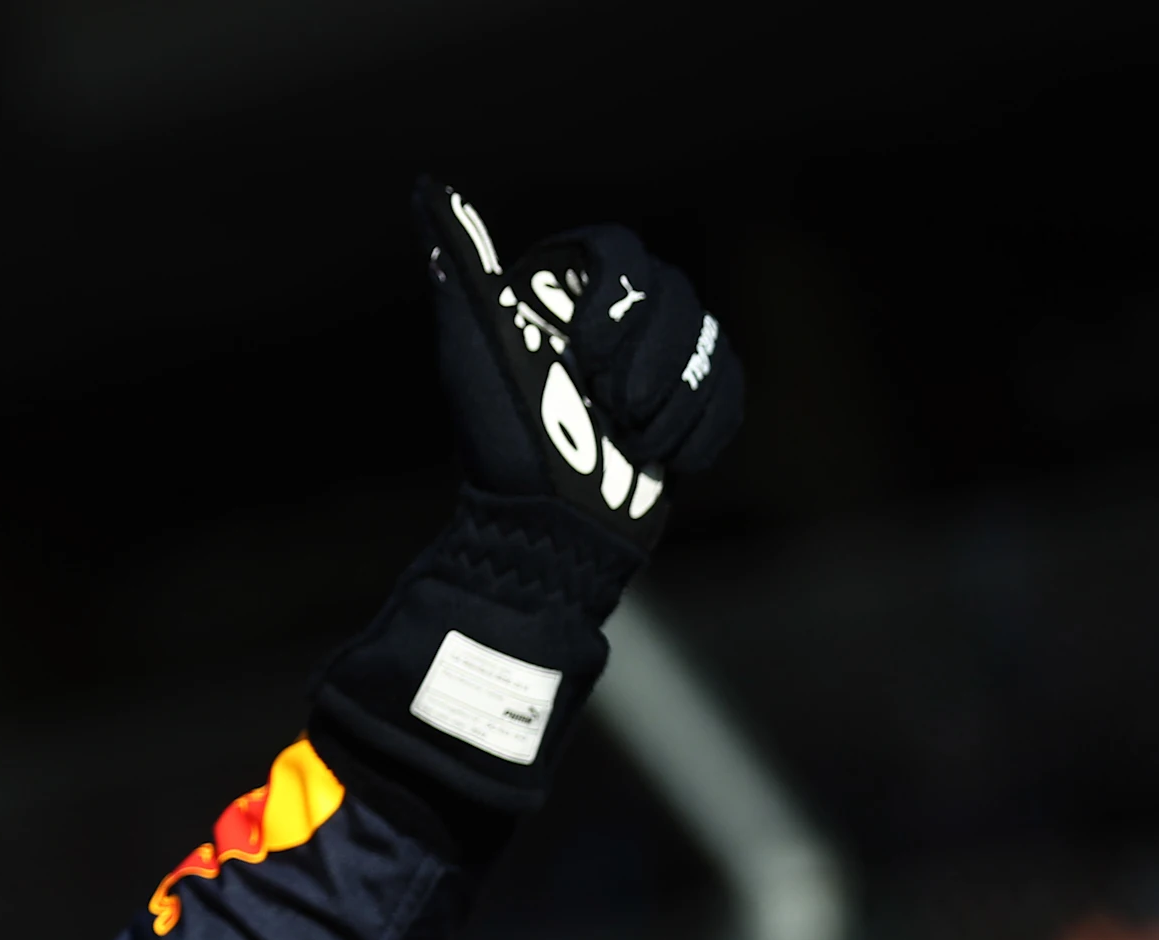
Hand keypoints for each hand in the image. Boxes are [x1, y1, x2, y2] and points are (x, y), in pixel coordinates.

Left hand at [417, 180, 743, 546]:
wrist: (552, 535)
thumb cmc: (507, 442)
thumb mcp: (475, 344)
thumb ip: (460, 263)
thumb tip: (427, 186)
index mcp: (556, 298)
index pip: (617, 250)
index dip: (616, 299)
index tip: (584, 354)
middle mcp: (604, 322)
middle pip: (673, 293)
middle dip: (648, 361)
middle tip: (608, 409)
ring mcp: (649, 363)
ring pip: (708, 339)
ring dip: (674, 399)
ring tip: (626, 440)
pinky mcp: (684, 404)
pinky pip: (731, 383)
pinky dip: (704, 423)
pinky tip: (662, 456)